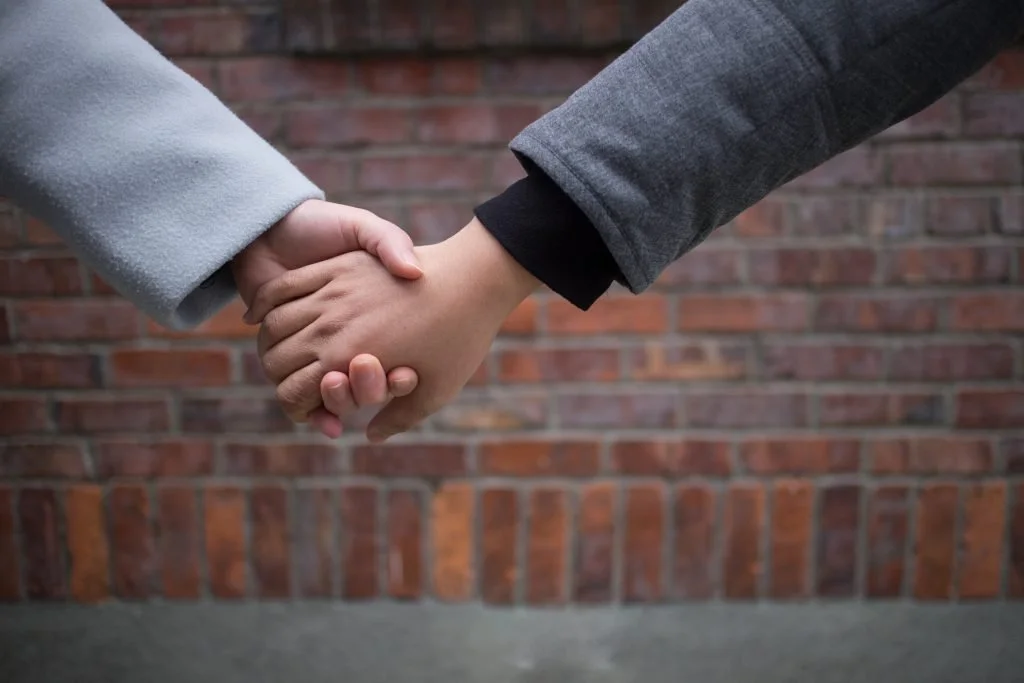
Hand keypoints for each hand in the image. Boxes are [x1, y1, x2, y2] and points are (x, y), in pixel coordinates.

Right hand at [248, 218, 539, 441]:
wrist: (473, 280)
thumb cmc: (460, 341)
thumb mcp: (435, 392)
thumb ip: (397, 418)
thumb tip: (368, 436)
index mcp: (345, 362)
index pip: (292, 395)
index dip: (294, 408)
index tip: (305, 408)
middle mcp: (330, 327)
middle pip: (275, 359)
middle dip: (278, 374)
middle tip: (289, 378)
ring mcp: (331, 293)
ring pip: (274, 323)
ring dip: (270, 339)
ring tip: (278, 347)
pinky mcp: (337, 266)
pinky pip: (285, 287)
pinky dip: (268, 303)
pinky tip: (265, 312)